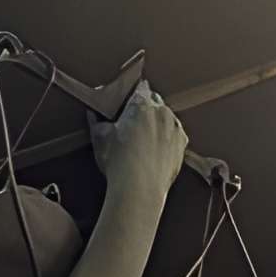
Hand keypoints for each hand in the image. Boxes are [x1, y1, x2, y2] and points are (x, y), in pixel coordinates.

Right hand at [91, 80, 186, 200]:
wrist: (140, 189)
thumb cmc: (120, 163)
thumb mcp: (100, 139)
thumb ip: (97, 122)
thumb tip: (93, 114)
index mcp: (141, 103)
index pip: (140, 87)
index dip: (133, 94)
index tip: (128, 102)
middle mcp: (162, 112)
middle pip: (155, 102)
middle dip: (146, 110)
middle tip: (133, 125)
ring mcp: (175, 129)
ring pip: (167, 119)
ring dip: (158, 125)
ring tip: (144, 143)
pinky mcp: (182, 146)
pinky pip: (175, 137)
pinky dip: (167, 142)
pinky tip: (155, 153)